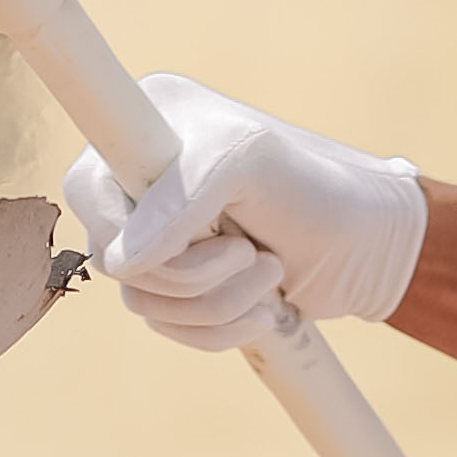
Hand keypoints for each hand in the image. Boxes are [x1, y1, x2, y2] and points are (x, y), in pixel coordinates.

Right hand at [60, 84, 425, 346]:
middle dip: (188, 270)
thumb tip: (121, 263)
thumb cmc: (314, 187)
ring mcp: (156, 236)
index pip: (86, 184)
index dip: (120, 223)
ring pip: (141, 299)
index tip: (189, 230)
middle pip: (110, 253)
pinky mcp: (177, 285)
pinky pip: (167, 326)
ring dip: (214, 302)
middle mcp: (140, 182)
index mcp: (144, 128)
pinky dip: (219, 327)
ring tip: (269, 271)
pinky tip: (262, 306)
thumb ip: (179, 197)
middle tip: (246, 251)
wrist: (369, 246)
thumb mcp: (249, 163)